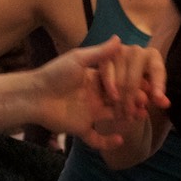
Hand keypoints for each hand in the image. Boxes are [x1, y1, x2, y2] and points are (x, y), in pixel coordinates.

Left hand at [33, 39, 168, 150]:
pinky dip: (107, 142)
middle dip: (133, 101)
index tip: (146, 85)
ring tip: (140, 117)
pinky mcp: (80, 128)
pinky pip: (96, 139)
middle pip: (119, 101)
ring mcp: (88, 114)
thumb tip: (120, 38)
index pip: (118, 83)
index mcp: (94, 80)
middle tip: (146, 102)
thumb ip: (100, 53)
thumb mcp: (78, 60)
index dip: (132, 84)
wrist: (34, 95)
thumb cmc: (54, 74)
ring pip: (112, 118)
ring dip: (127, 118)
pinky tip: (120, 138)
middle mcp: (94, 97)